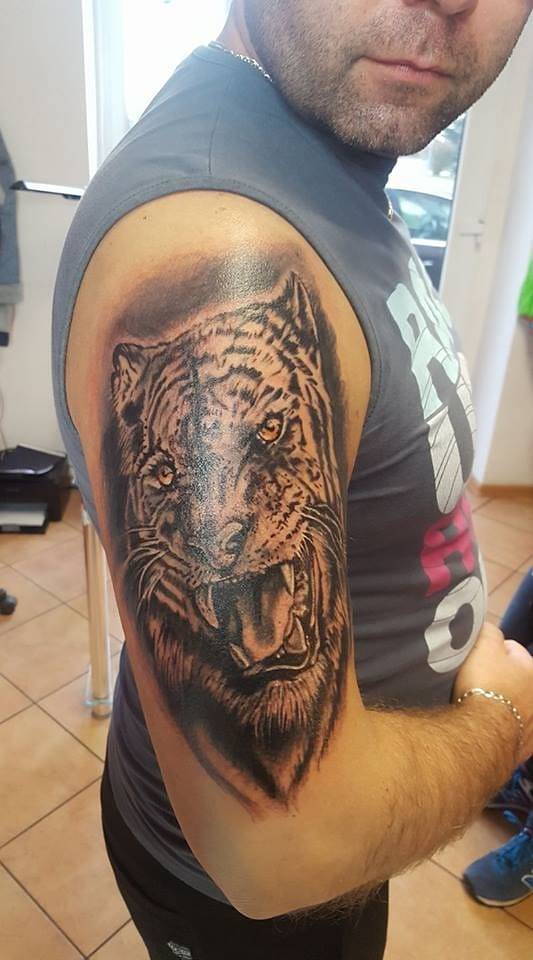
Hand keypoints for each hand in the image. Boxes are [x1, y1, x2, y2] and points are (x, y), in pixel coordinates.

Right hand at [453, 622, 532, 764]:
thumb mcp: (484, 646)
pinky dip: (501, 726)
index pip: (512, 648)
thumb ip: (489, 631)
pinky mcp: (525, 747)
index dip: (490, 649)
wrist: (482, 733)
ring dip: (501, 702)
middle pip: (515, 678)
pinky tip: (486, 725)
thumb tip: (488, 629)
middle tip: (477, 680)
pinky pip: (510, 729)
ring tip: (480, 705)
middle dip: (499, 677)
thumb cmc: (484, 685)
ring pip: (514, 704)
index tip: (476, 657)